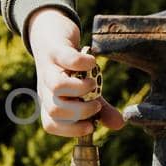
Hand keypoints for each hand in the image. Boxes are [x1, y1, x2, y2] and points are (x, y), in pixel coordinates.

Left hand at [26, 7, 124, 137]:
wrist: (50, 35)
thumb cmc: (69, 69)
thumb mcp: (84, 91)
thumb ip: (99, 109)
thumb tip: (119, 125)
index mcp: (49, 102)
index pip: (51, 125)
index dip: (71, 129)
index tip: (90, 125)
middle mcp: (45, 88)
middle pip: (54, 111)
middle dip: (81, 112)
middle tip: (96, 103)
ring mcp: (48, 68)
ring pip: (57, 87)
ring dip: (81, 89)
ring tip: (93, 84)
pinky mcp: (56, 49)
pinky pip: (68, 59)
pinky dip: (84, 63)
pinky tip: (92, 63)